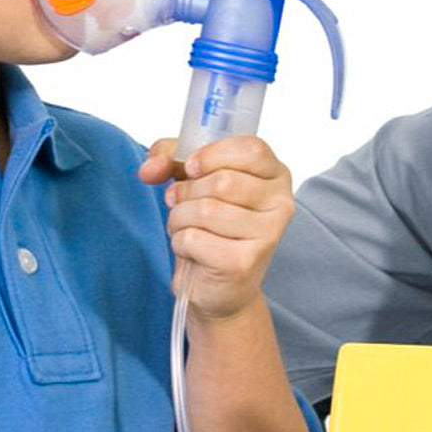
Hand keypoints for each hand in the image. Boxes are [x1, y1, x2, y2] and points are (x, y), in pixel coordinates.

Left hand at [138, 136, 293, 322]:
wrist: (219, 283)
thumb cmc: (211, 223)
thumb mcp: (192, 177)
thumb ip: (169, 158)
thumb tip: (150, 168)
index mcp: (276, 175)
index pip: (252, 149)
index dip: (213, 154)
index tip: (191, 168)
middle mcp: (281, 204)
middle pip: (223, 181)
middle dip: (187, 192)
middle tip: (181, 203)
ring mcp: (267, 235)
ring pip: (206, 210)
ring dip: (180, 218)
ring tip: (186, 227)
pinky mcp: (244, 262)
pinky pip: (194, 238)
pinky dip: (180, 242)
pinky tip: (193, 250)